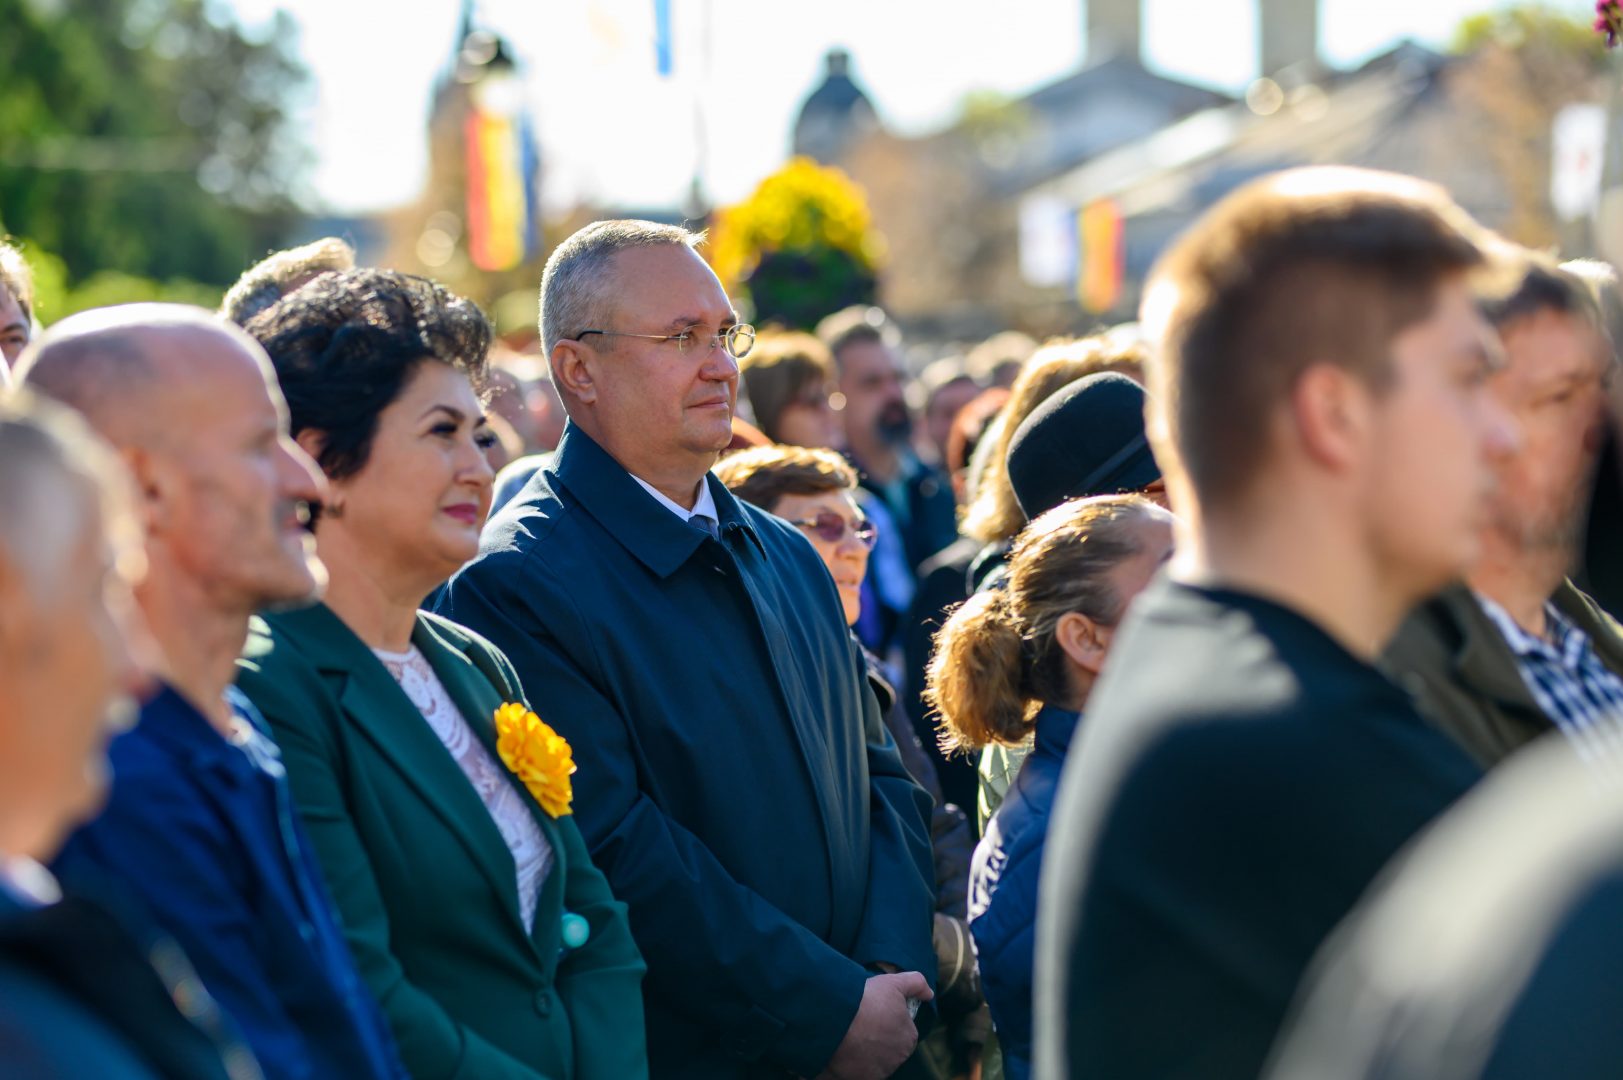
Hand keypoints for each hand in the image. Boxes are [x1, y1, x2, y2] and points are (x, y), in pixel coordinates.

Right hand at [817, 971, 932, 1079]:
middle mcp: (899, 1057)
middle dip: (879, 1038)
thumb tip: (929, 993)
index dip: (889, 1020)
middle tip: (861, 1023)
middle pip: (890, 1047)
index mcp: (909, 1037)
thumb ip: (916, 984)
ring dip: (866, 1051)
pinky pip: (861, 1071)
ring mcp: (882, 1070)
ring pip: (876, 1060)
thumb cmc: (867, 1001)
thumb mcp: (893, 983)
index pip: (903, 1031)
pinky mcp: (864, 1078)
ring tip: (849, 1035)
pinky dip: (854, 1064)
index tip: (874, 1013)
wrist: (837, 1021)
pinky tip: (844, 1049)